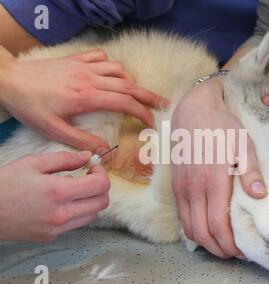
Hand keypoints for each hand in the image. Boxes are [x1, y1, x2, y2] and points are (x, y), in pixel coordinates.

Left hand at [0, 47, 168, 151]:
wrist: (9, 80)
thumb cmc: (30, 106)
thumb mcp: (55, 130)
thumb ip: (84, 141)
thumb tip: (108, 152)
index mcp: (87, 97)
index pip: (125, 103)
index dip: (142, 113)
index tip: (151, 123)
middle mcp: (90, 78)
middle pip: (129, 85)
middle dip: (149, 96)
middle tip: (164, 104)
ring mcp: (84, 66)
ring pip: (119, 69)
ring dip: (132, 80)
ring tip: (137, 93)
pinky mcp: (76, 59)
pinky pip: (102, 56)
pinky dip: (113, 65)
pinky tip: (112, 74)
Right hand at [0, 151, 109, 241]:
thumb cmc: (4, 185)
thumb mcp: (33, 163)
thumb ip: (65, 159)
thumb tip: (87, 156)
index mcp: (58, 192)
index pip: (100, 185)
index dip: (102, 173)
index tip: (93, 167)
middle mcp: (61, 213)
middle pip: (102, 202)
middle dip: (101, 187)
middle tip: (89, 178)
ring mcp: (57, 228)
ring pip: (93, 215)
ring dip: (91, 201)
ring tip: (76, 190)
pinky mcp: (51, 236)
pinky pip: (76, 224)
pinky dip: (78, 212)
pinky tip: (64, 202)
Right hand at [171, 77, 266, 258]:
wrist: (193, 111)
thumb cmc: (221, 127)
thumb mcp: (243, 143)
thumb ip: (251, 171)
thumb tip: (260, 196)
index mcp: (212, 181)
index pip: (217, 225)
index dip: (229, 243)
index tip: (241, 251)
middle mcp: (193, 189)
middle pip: (201, 232)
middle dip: (217, 249)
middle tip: (232, 253)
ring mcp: (181, 188)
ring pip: (188, 227)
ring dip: (204, 241)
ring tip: (220, 244)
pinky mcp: (176, 185)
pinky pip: (181, 215)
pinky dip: (192, 228)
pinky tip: (205, 227)